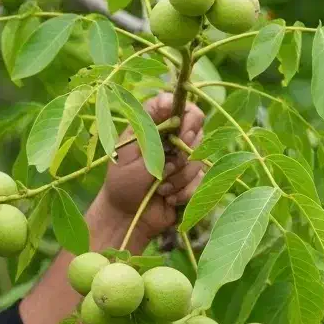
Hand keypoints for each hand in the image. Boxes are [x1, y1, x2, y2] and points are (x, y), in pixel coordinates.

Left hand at [92, 92, 205, 250]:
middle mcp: (172, 139)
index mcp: (154, 127)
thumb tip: (174, 108)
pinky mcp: (191, 180)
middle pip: (197, 128)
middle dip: (185, 150)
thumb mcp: (130, 154)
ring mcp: (183, 159)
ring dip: (179, 176)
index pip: (177, 104)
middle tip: (169, 165)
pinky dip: (184, 192)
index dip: (186, 114)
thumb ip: (152, 131)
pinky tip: (168, 198)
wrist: (126, 219)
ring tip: (159, 188)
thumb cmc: (122, 184)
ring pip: (200, 158)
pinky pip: (201, 180)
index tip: (182, 130)